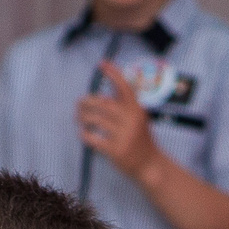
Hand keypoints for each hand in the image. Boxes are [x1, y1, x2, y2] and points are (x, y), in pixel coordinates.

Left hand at [77, 62, 162, 180]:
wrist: (150, 165)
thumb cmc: (141, 140)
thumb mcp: (138, 119)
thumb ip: (124, 107)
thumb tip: (102, 95)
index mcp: (137, 110)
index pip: (125, 87)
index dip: (113, 73)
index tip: (101, 63)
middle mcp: (131, 120)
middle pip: (103, 103)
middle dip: (86, 101)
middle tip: (79, 104)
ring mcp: (124, 135)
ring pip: (95, 120)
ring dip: (83, 117)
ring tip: (79, 118)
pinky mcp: (116, 151)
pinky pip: (94, 139)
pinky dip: (85, 134)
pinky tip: (82, 133)